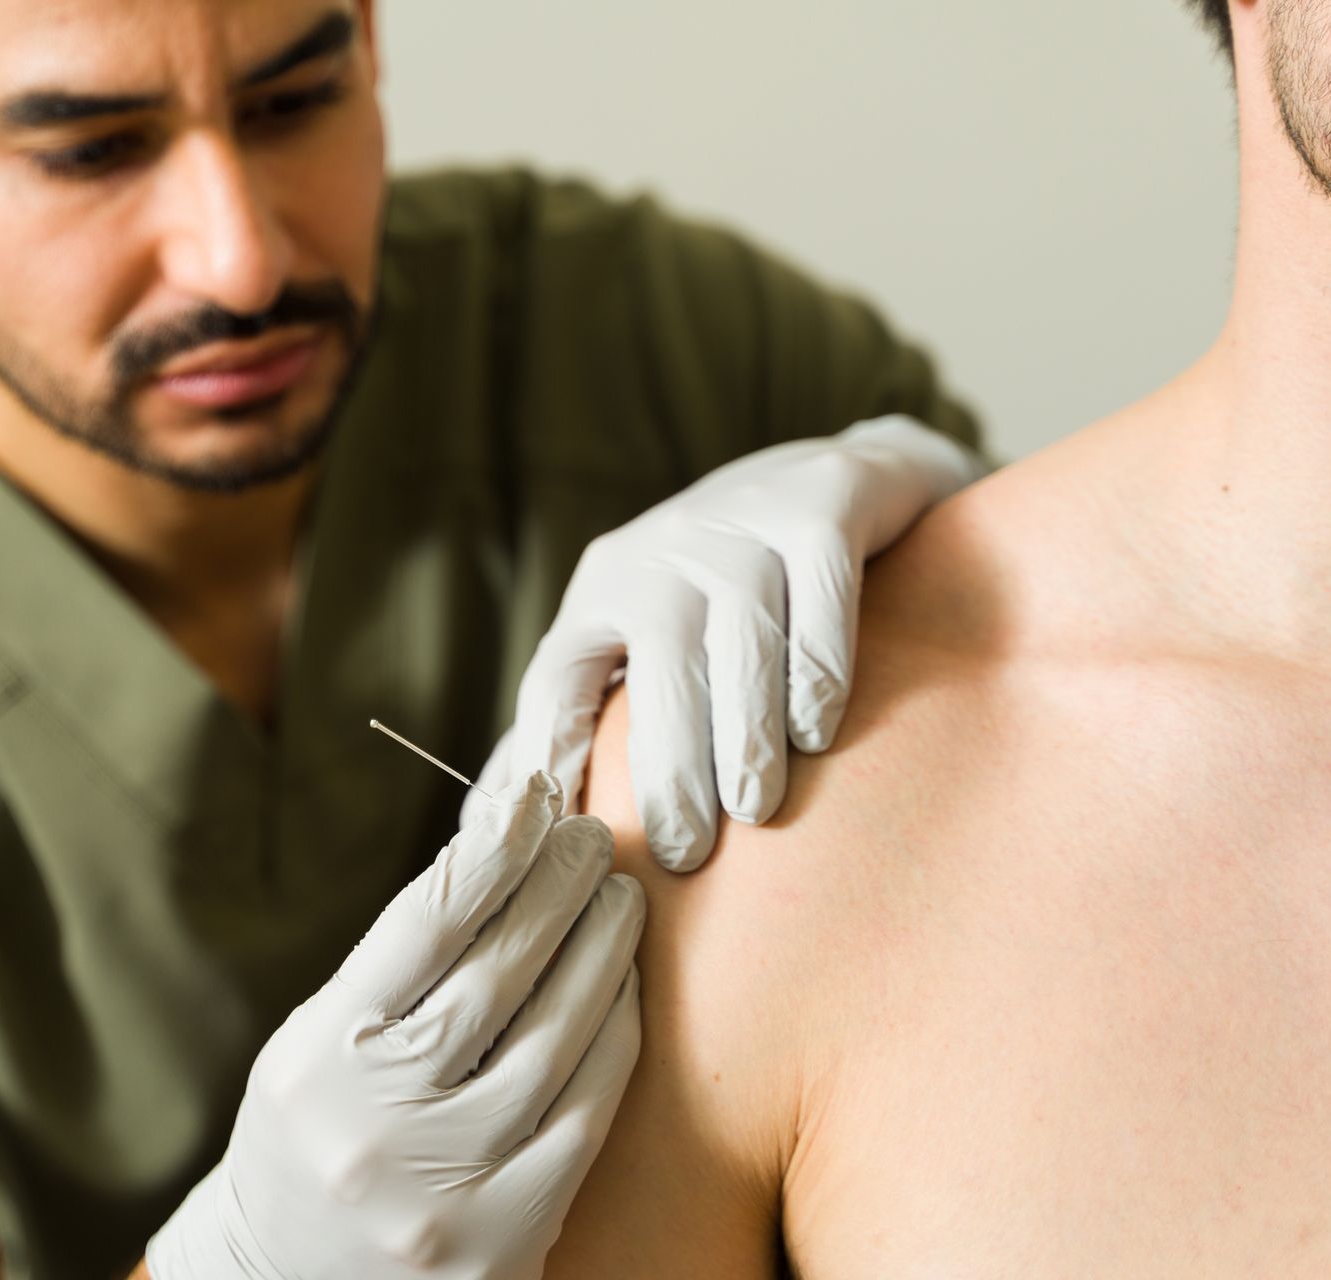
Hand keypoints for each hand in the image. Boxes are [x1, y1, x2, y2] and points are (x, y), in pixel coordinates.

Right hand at [146, 772, 644, 1279]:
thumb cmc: (316, 1135)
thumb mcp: (319, 1044)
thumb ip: (397, 966)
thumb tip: (495, 852)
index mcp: (319, 1060)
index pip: (421, 928)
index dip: (488, 852)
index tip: (531, 799)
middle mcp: (377, 1125)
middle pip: (496, 976)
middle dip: (555, 891)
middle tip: (592, 837)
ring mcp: (446, 1190)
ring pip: (552, 1043)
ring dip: (599, 955)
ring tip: (620, 899)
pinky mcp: (506, 1240)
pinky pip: (584, 1119)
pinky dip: (612, 1043)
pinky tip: (622, 993)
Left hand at [469, 415, 986, 871]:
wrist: (835, 478)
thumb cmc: (718, 588)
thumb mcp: (637, 632)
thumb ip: (580, 715)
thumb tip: (496, 817)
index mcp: (602, 591)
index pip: (556, 681)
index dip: (549, 759)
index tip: (559, 841)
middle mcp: (662, 553)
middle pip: (658, 668)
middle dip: (667, 767)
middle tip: (683, 851)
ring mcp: (744, 528)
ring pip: (743, 640)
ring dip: (746, 733)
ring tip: (754, 809)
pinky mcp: (822, 506)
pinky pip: (820, 598)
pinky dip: (818, 670)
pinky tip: (815, 733)